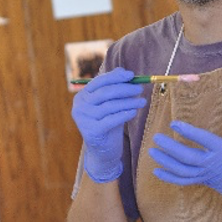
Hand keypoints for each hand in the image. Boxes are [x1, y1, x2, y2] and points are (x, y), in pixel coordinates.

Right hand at [71, 68, 147, 182]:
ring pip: (110, 106)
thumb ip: (114, 88)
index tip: (132, 75)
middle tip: (140, 89)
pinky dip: (124, 114)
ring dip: (128, 102)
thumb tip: (123, 70)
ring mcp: (83, 119)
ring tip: (142, 101)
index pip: (99, 82)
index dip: (115, 77)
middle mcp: (79, 107)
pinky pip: (111, 120)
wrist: (103, 151)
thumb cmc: (108, 124)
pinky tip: (134, 112)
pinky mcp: (91, 132)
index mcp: (82, 97)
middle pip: (105, 93)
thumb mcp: (111, 104)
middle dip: (125, 89)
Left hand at [148, 118, 221, 221]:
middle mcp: (213, 165)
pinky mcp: (207, 182)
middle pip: (186, 157)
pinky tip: (158, 171)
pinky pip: (185, 181)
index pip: (203, 140)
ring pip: (182, 171)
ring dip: (166, 162)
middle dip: (169, 148)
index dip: (188, 132)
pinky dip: (170, 177)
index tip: (174, 124)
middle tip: (156, 138)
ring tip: (152, 151)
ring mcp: (208, 175)